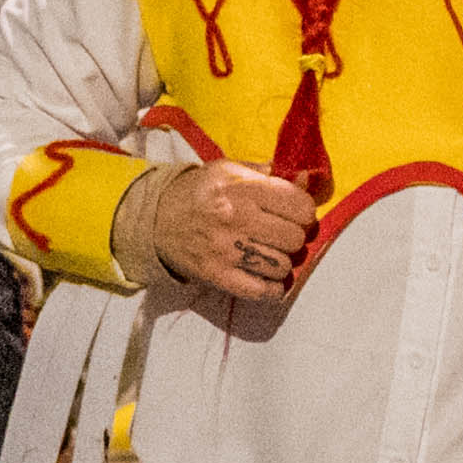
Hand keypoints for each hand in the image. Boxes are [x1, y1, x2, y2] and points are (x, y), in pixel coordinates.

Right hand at [142, 160, 322, 303]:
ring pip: (282, 266)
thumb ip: (270, 174)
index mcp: (243, 188)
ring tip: (269, 253)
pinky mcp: (217, 276)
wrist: (156, 218)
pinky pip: (262, 291)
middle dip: (294, 237)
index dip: (304, 212)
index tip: (295, 214)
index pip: (301, 207)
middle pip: (295, 238)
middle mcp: (237, 218)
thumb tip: (306, 179)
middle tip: (281, 234)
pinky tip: (267, 277)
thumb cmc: (200, 192)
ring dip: (281, 262)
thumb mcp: (231, 171)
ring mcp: (227, 250)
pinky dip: (271, 288)